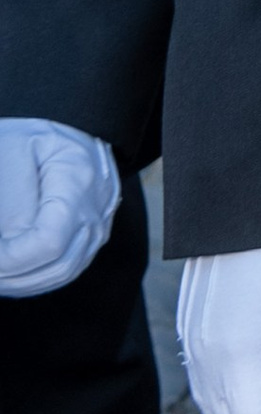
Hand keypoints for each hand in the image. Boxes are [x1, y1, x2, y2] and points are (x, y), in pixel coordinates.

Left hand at [0, 120, 120, 297]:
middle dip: (11, 275)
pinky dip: (34, 278)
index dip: (12, 259)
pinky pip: (65, 270)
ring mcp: (99, 226)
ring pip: (61, 273)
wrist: (65, 132)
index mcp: (79, 179)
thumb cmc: (32, 139)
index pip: (49, 241)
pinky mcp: (91, 239)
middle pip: (57, 265)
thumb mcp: (12, 153)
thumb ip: (11, 201)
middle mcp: (97, 209)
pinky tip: (8, 274)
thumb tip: (7, 249)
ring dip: (21, 282)